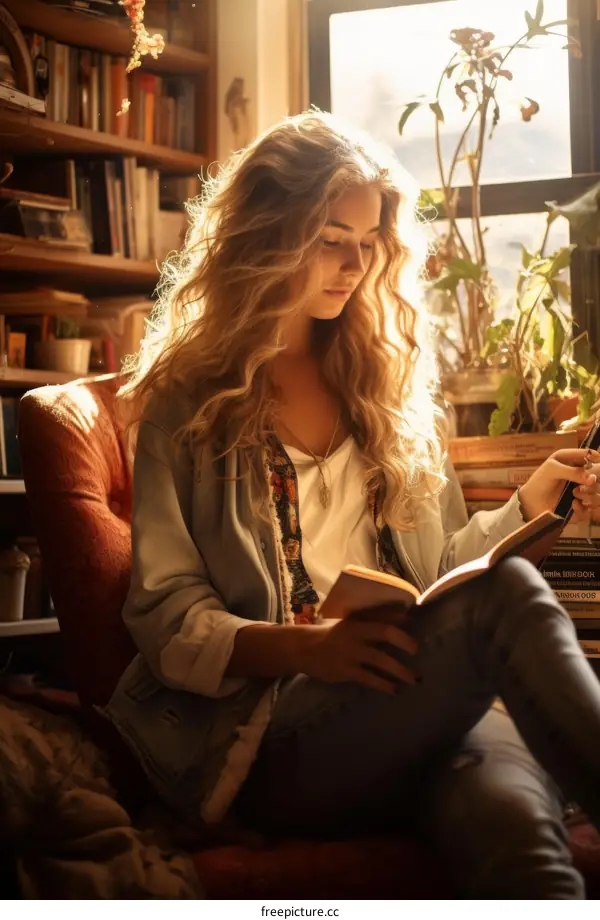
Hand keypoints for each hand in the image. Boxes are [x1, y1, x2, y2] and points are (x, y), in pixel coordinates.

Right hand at [299, 606, 417, 693]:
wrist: (302, 649)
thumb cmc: (331, 634)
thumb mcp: (348, 623)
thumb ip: (372, 620)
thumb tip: (403, 616)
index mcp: (356, 621)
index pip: (381, 615)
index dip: (398, 619)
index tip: (413, 623)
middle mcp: (354, 634)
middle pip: (384, 633)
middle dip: (404, 641)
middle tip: (417, 651)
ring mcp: (350, 653)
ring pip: (380, 659)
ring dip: (400, 670)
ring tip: (414, 679)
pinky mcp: (345, 671)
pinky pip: (369, 678)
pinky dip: (384, 684)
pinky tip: (394, 689)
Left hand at [518, 448, 599, 521]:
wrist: (531, 503)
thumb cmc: (540, 481)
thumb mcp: (553, 470)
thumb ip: (573, 471)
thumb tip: (593, 478)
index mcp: (574, 460)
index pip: (591, 456)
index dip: (595, 458)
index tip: (594, 463)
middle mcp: (582, 475)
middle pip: (599, 475)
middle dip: (593, 480)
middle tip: (582, 485)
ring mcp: (583, 491)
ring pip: (598, 493)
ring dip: (591, 493)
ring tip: (576, 493)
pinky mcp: (582, 507)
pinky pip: (591, 509)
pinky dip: (583, 508)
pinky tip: (573, 505)